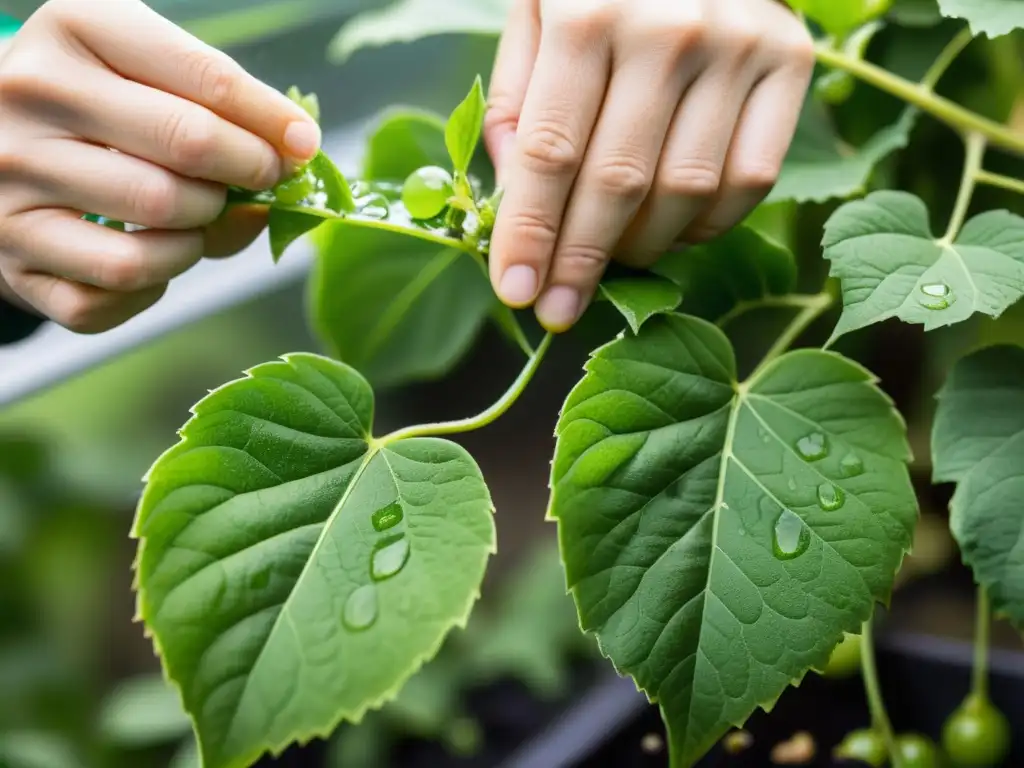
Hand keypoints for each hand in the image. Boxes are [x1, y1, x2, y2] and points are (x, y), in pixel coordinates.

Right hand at [0, 0, 320, 332]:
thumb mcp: (145, 72)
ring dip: (202, 235)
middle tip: (259, 181)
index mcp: (76, 30)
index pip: (205, 78)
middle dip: (246, 173)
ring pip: (156, 227)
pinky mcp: (13, 259)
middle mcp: (31, 99)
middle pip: (188, 149)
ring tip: (197, 219)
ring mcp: (11, 184)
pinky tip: (152, 257)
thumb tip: (292, 164)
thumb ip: (218, 108)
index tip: (303, 145)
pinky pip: (116, 291)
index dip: (272, 121)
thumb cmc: (96, 107)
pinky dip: (155, 285)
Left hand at [485, 0, 813, 330]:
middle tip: (558, 311)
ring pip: (687, 193)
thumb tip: (513, 198)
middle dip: (580, 263)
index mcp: (589, 11)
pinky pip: (750, 180)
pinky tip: (672, 229)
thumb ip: (516, 100)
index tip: (515, 292)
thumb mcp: (534, 10)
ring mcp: (740, 46)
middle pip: (618, 185)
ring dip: (642, 248)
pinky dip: (707, 225)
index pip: (549, 153)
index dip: (530, 234)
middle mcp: (670, 29)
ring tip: (611, 258)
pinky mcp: (791, 61)